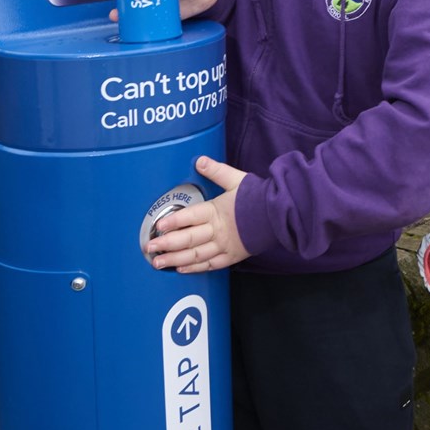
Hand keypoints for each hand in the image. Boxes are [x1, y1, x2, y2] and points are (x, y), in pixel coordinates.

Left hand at [143, 156, 251, 272]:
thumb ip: (216, 171)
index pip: (189, 217)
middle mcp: (218, 230)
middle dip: (166, 244)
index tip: (158, 226)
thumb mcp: (237, 179)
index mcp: (216, 211)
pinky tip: (182, 268)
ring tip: (159, 262)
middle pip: (188, 239)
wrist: (280, 215)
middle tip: (149, 247)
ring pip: (195, 255)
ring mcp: (224, 246)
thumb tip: (200, 160)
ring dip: (175, 259)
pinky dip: (195, 268)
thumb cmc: (259, 197)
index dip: (172, 221)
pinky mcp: (231, 256)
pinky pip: (210, 264)